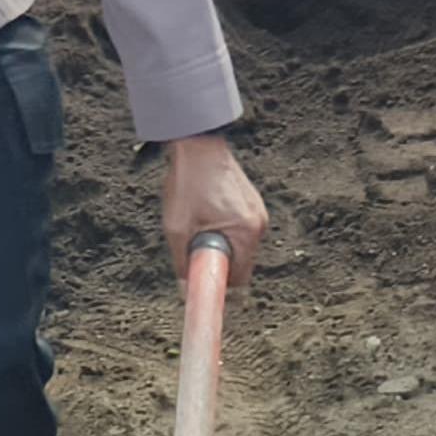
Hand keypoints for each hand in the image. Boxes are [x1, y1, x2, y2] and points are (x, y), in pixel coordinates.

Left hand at [160, 135, 266, 287]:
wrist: (197, 144)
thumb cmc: (187, 183)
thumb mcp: (176, 228)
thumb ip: (183, 264)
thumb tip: (186, 292)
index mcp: (246, 233)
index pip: (239, 280)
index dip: (219, 284)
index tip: (203, 282)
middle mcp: (259, 224)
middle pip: (241, 264)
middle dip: (217, 261)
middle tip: (193, 246)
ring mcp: (258, 212)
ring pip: (239, 246)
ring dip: (220, 244)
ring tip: (198, 222)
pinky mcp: (253, 203)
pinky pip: (240, 229)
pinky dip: (225, 229)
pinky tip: (207, 211)